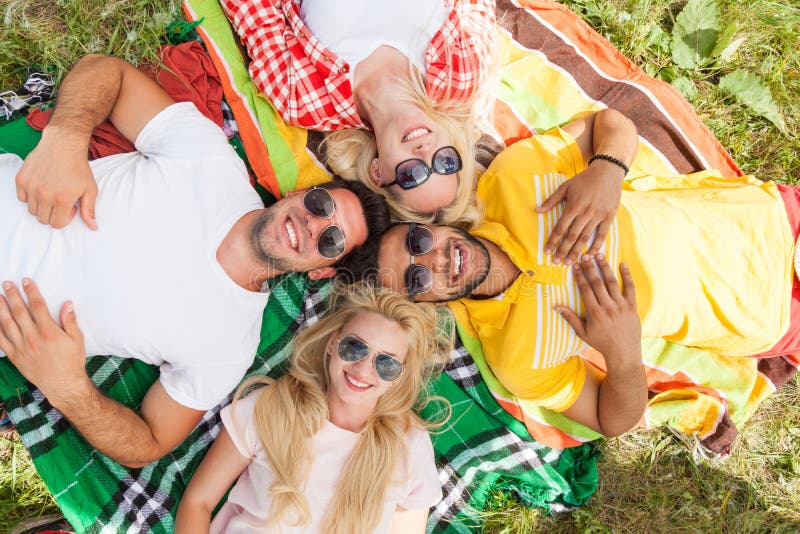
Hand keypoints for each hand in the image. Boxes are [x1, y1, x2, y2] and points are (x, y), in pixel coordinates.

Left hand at [0, 279, 89, 402]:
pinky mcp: (15, 356)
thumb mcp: (77, 339)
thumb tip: (67, 303)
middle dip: (12, 295)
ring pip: (7, 323)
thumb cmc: (72, 361)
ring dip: (1, 308)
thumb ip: (70, 320)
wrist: (62, 384)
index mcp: (49, 331)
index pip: (37, 306)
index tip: (26, 281)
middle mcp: (33, 337)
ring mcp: (22, 347)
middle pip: (19, 311)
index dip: (31, 291)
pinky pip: (1, 341)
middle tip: (6, 284)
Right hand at [15, 127, 97, 229]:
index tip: (70, 206)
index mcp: (62, 199)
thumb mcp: (90, 189)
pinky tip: (41, 187)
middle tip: (60, 200)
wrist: (63, 145)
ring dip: (41, 205)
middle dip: (53, 213)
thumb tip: (93, 227)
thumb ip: (89, 210)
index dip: (65, 218)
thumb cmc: (79, 168)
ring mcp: (31, 186)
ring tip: (51, 193)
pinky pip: (22, 198)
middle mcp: (44, 194)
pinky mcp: (21, 179)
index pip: (57, 224)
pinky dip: (29, 196)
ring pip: (32, 210)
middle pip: (43, 219)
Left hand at [536, 161, 622, 264]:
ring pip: (585, 238)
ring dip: (577, 251)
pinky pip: (602, 235)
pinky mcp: (609, 217)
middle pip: (572, 236)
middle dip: (563, 250)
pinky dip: (596, 246)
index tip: (547, 251)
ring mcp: (598, 216)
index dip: (553, 241)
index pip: (561, 228)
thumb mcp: (565, 186)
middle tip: (557, 262)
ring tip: (570, 262)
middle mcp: (585, 213)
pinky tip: (590, 256)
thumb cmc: (584, 179)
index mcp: (573, 206)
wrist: (608, 172)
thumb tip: (536, 210)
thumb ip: (551, 200)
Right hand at [555, 257, 640, 364]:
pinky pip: (630, 288)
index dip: (580, 276)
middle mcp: (608, 308)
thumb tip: (556, 307)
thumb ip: (570, 318)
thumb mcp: (583, 333)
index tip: (576, 265)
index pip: (585, 290)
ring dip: (605, 267)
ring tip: (600, 255)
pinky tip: (623, 264)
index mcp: (595, 313)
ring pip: (612, 282)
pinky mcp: (632, 306)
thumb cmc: (601, 343)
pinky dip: (627, 275)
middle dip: (591, 268)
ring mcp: (621, 306)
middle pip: (598, 283)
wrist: (623, 352)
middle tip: (585, 255)